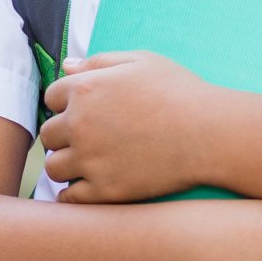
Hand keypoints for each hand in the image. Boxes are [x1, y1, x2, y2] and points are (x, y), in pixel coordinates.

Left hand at [41, 51, 227, 202]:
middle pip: (49, 134)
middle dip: (64, 135)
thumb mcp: (142, 62)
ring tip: (88, 163)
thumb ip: (99, 62)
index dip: (67, 103)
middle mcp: (80, 124)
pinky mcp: (105, 190)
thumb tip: (66, 66)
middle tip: (87, 139)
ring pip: (54, 167)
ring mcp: (91, 160)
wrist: (212, 134)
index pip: (51, 97)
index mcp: (85, 89)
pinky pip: (70, 198)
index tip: (84, 111)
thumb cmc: (181, 92)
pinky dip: (73, 194)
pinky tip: (86, 188)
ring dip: (66, 165)